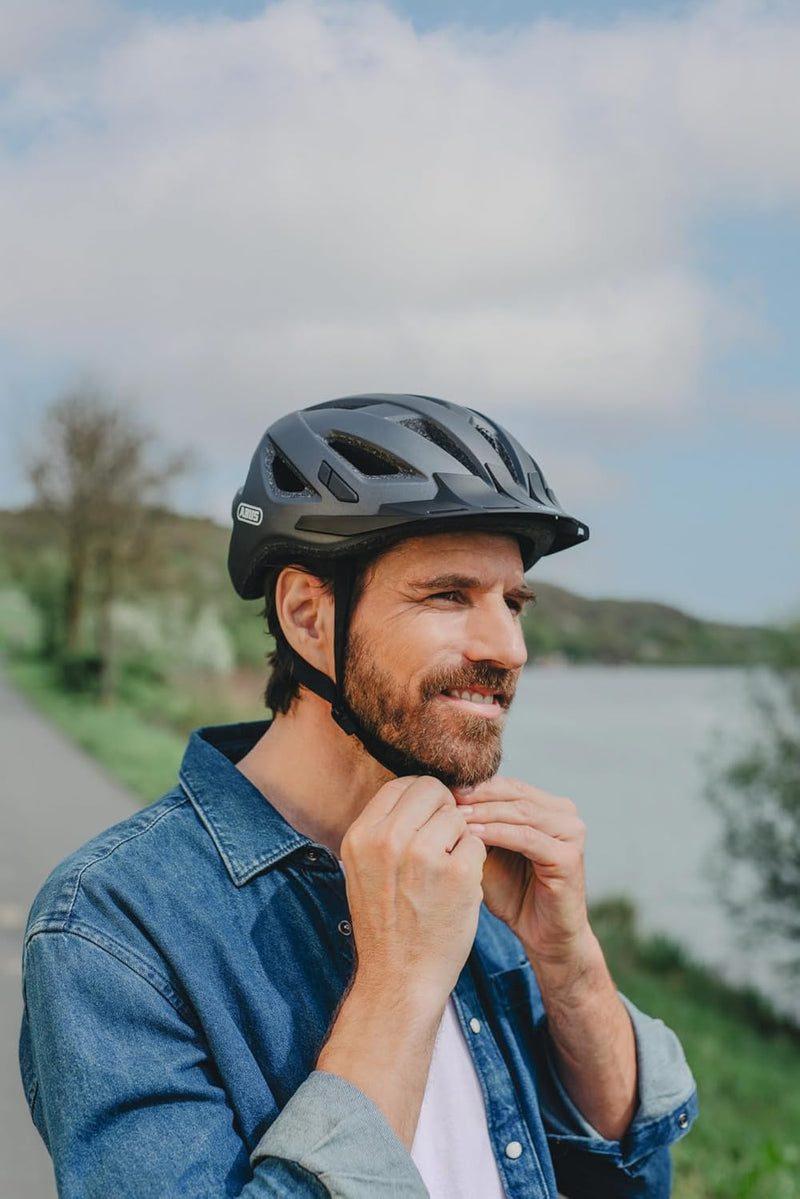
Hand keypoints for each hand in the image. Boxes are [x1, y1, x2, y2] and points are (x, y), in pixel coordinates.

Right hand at [341, 775, 486, 1007]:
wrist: (399, 979)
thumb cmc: (386, 925)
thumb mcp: (364, 869)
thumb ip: (384, 829)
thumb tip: (415, 791)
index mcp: (361, 835)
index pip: (401, 784)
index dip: (421, 799)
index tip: (428, 820)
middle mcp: (388, 840)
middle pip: (432, 791)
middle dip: (444, 811)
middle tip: (444, 843)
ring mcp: (424, 855)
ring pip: (458, 816)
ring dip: (459, 839)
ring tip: (446, 872)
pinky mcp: (459, 874)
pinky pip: (477, 843)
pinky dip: (474, 862)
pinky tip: (459, 889)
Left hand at [455, 778, 591, 973]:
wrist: (543, 937)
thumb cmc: (513, 894)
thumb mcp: (489, 852)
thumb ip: (477, 825)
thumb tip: (442, 797)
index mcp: (549, 806)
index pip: (507, 785)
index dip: (475, 785)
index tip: (441, 788)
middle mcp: (565, 814)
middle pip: (514, 793)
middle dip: (477, 796)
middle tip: (444, 797)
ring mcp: (571, 834)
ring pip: (519, 812)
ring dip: (484, 812)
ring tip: (453, 815)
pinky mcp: (569, 857)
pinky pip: (526, 838)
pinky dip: (497, 834)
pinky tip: (473, 835)